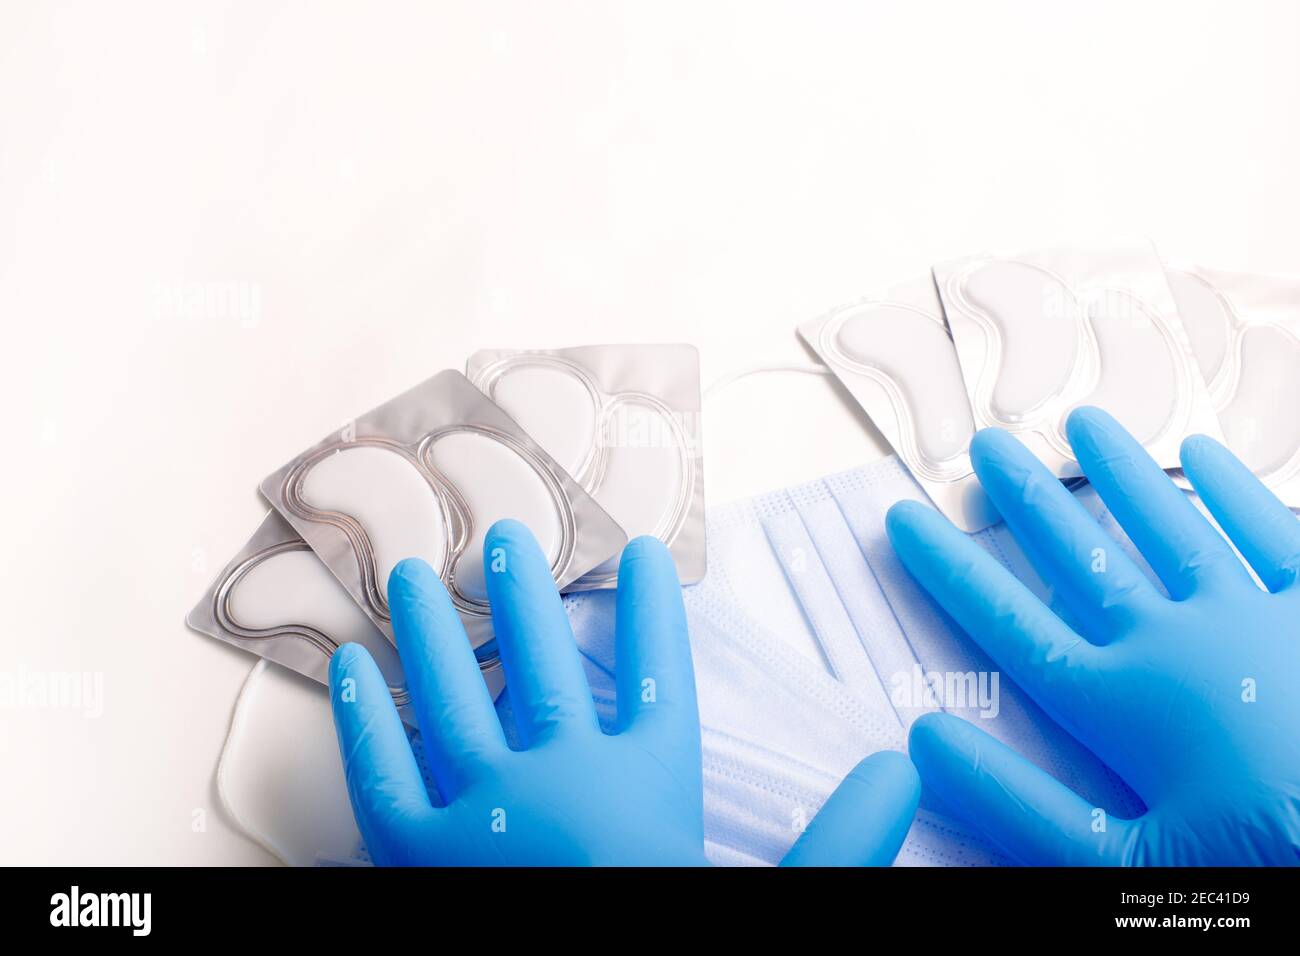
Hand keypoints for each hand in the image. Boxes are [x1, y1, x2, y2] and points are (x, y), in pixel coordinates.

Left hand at [330, 519, 920, 865]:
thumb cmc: (663, 933)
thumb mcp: (770, 900)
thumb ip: (836, 841)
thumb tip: (900, 772)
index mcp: (647, 784)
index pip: (658, 673)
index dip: (654, 608)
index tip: (644, 553)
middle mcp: (562, 776)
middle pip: (541, 659)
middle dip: (525, 590)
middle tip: (503, 533)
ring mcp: (483, 809)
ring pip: (453, 692)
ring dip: (433, 627)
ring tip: (411, 572)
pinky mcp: (417, 852)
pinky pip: (381, 769)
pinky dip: (363, 715)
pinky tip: (351, 667)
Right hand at [887, 406, 1299, 864]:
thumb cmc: (1264, 865)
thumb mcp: (1126, 868)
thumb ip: (1024, 807)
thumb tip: (929, 744)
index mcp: (1124, 704)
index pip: (1012, 624)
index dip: (952, 569)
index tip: (908, 518)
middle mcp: (1178, 644)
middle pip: (1083, 557)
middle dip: (1028, 500)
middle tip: (989, 445)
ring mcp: (1256, 618)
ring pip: (1171, 529)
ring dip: (1121, 475)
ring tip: (1083, 424)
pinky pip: (1275, 537)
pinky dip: (1240, 494)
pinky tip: (1207, 457)